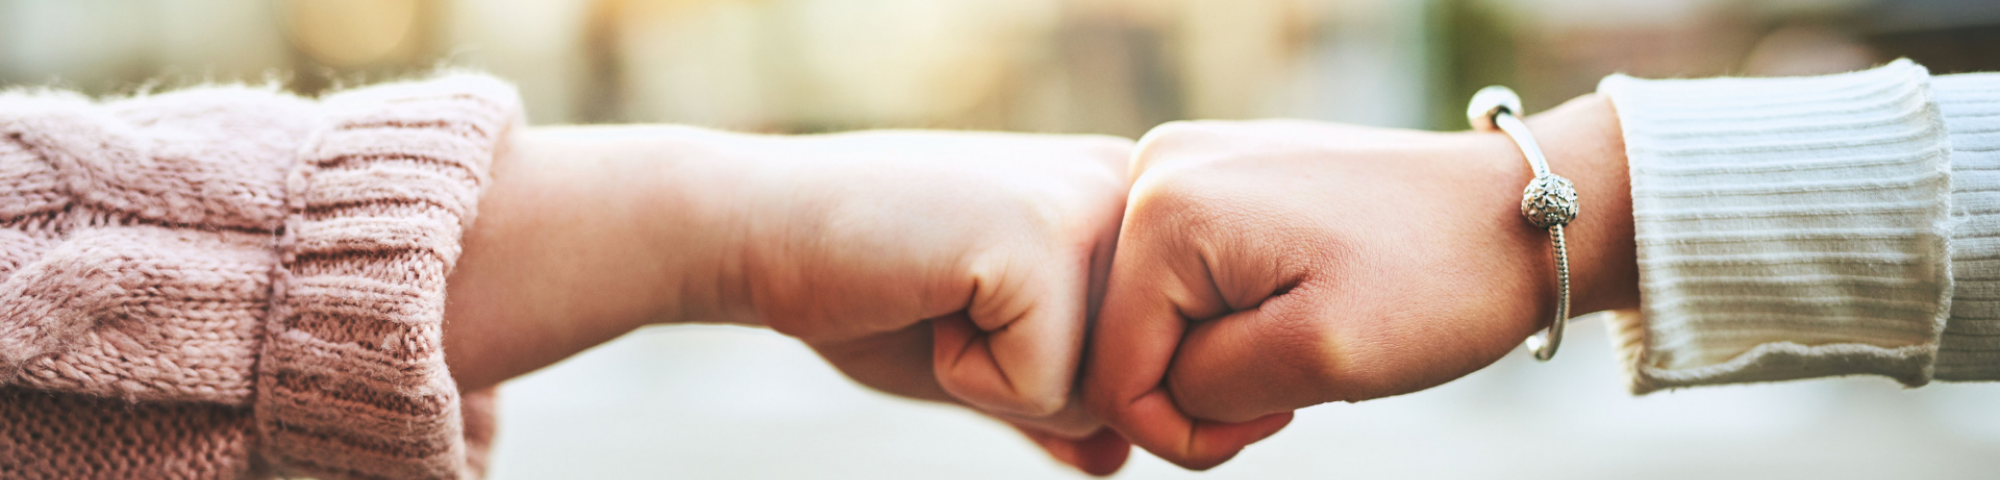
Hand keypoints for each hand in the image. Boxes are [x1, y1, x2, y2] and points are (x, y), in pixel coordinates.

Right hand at [443, 127, 1134, 474]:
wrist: (753, 230)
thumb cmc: (862, 289)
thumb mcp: (976, 355)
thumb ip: (1054, 400)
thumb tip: (1119, 458)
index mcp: (1122, 197)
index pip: (1143, 360)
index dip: (1040, 372)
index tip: (963, 299)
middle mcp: (1127, 186)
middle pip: (1131, 381)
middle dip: (1026, 379)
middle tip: (944, 300)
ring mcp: (1092, 208)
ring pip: (1100, 393)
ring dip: (998, 379)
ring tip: (937, 297)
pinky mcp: (1046, 244)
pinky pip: (1043, 391)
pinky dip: (966, 377)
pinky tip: (922, 295)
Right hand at [1083, 95, 1637, 468]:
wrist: (1516, 213)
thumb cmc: (1436, 283)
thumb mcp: (1316, 359)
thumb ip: (1204, 388)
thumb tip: (1147, 390)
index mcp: (1164, 211)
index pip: (1114, 376)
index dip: (1188, 430)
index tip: (1282, 415)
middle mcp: (1156, 169)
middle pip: (1127, 342)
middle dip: (1204, 386)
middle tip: (1297, 384)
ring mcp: (1185, 165)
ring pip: (1156, 320)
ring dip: (1222, 354)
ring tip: (1304, 339)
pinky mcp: (1215, 177)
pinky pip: (1186, 284)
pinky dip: (1235, 318)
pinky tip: (1298, 305)